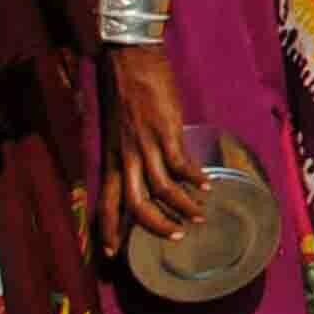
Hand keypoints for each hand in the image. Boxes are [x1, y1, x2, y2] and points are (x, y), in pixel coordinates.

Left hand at [97, 46, 208, 249]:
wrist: (131, 60)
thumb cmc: (126, 89)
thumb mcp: (120, 127)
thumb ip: (130, 150)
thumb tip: (151, 166)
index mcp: (111, 157)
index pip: (105, 202)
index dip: (108, 229)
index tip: (112, 253)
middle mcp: (125, 156)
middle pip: (134, 204)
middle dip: (155, 226)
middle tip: (176, 236)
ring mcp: (145, 144)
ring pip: (160, 189)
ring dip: (182, 206)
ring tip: (200, 215)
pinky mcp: (166, 131)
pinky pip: (181, 164)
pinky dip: (195, 178)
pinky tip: (208, 184)